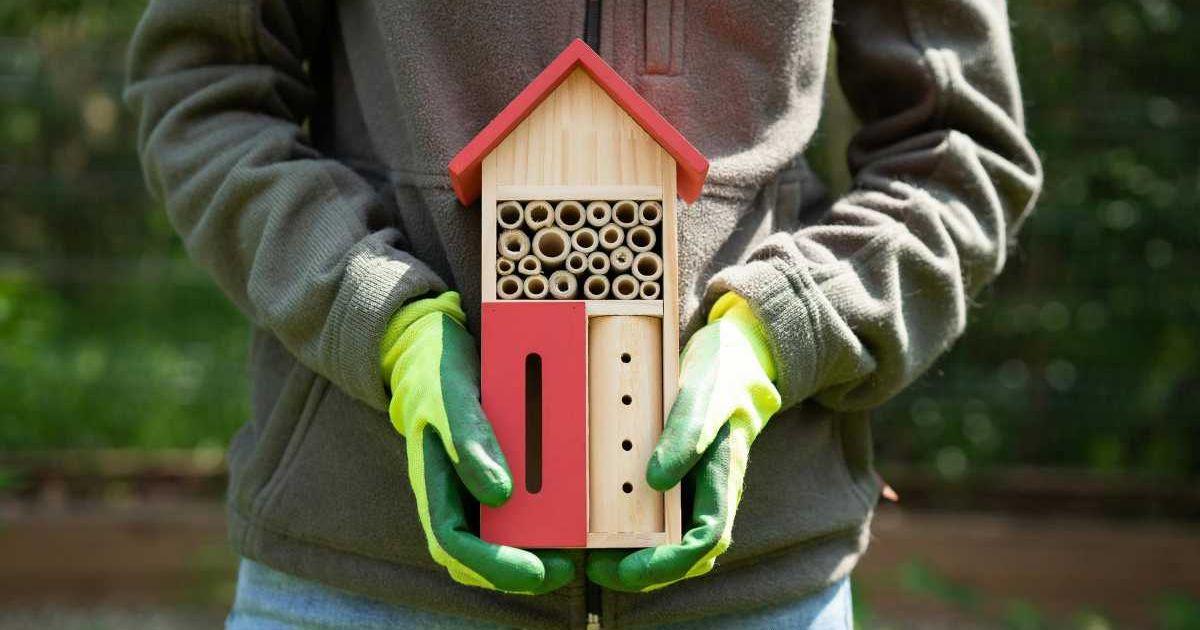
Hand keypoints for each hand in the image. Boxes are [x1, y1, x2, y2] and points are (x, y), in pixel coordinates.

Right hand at [382, 292, 574, 593]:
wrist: (434, 351)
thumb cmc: (437, 373)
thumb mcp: (449, 397)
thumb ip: (469, 442)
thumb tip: (501, 495)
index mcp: (434, 485)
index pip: (456, 545)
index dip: (495, 566)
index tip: (536, 571)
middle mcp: (454, 497)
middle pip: (480, 559)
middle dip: (521, 573)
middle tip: (568, 567)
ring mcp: (473, 491)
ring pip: (500, 543)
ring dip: (535, 554)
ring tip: (578, 554)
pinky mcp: (496, 478)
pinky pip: (518, 513)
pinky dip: (545, 523)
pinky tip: (577, 518)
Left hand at [587, 293, 780, 591]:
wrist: (734, 361)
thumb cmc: (722, 377)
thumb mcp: (705, 396)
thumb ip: (687, 435)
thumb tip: (656, 481)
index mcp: (723, 481)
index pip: (703, 542)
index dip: (666, 564)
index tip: (628, 568)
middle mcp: (709, 494)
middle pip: (683, 557)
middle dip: (641, 572)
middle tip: (594, 569)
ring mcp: (694, 491)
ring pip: (670, 546)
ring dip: (633, 559)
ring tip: (590, 558)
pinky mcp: (676, 483)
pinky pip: (655, 522)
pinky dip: (628, 533)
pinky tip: (594, 526)